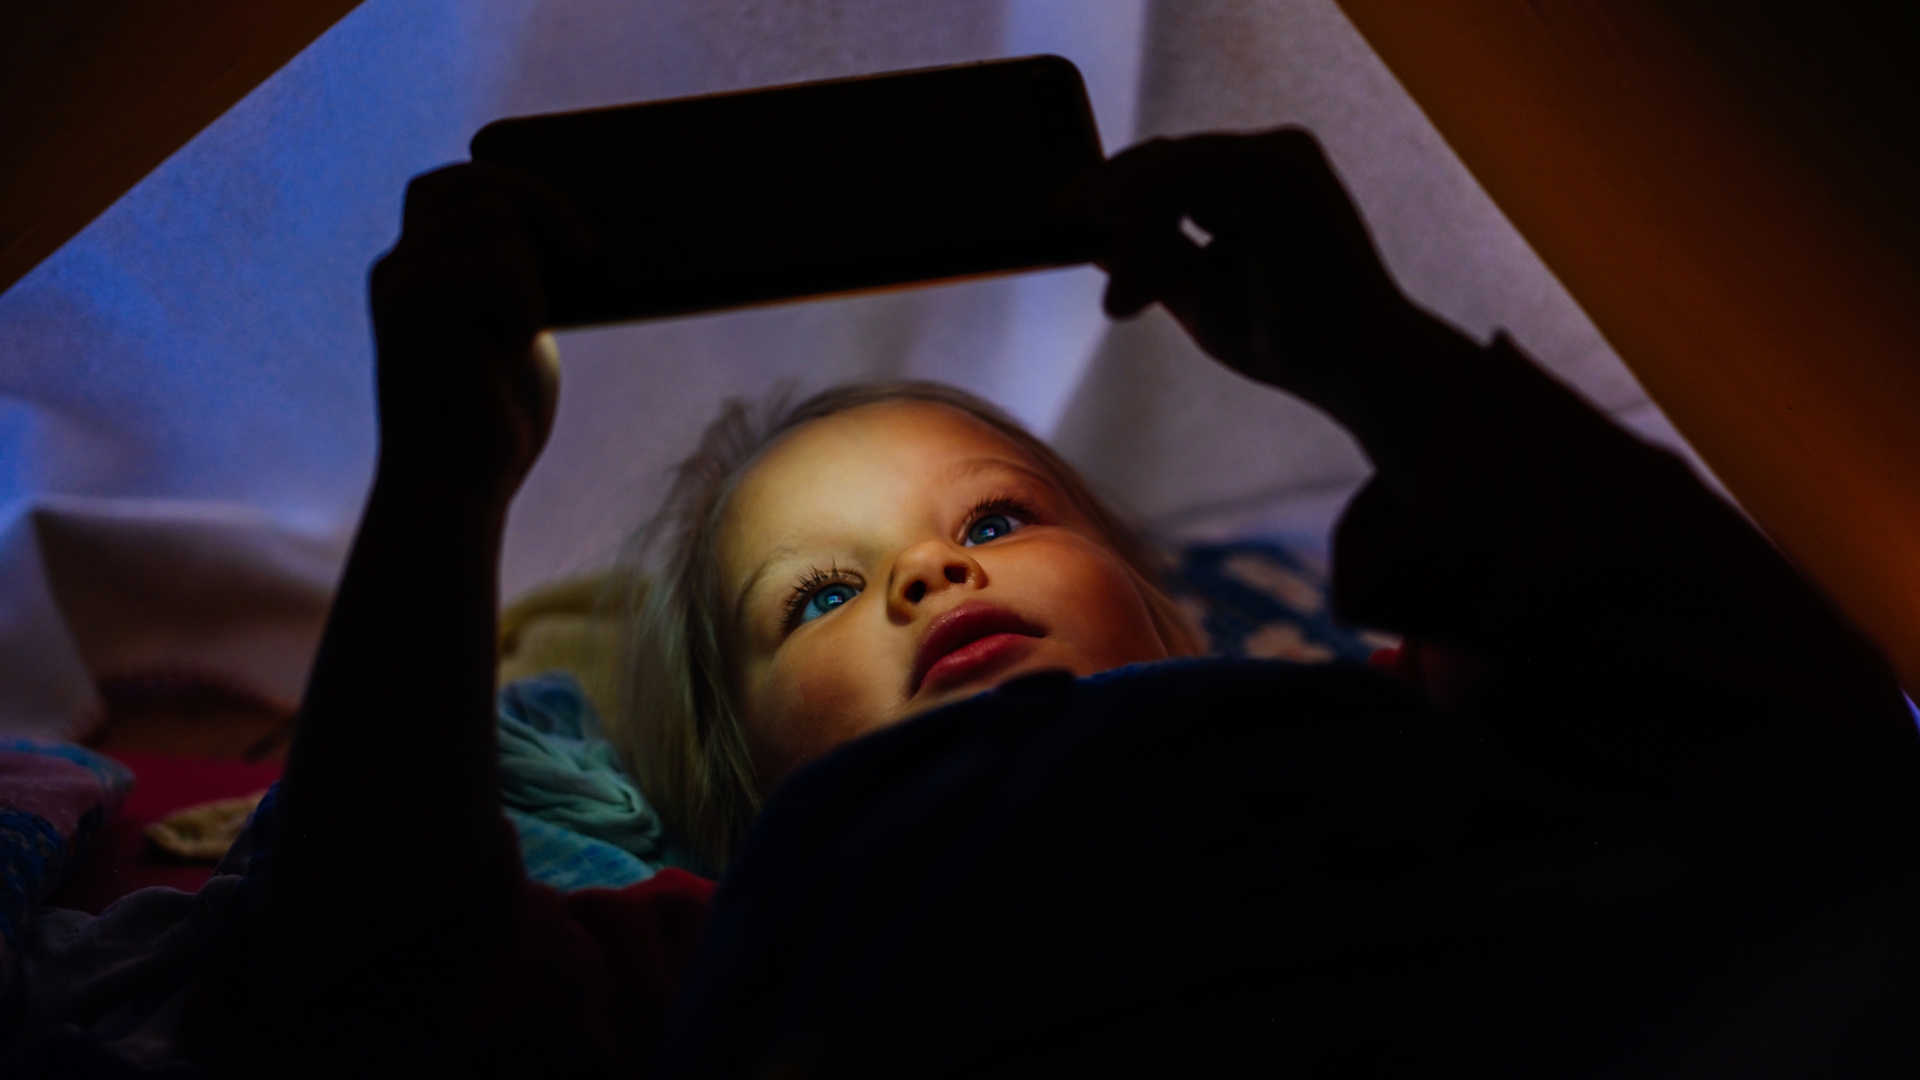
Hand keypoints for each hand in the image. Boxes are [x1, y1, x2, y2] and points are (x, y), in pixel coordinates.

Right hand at [368, 162, 594, 506]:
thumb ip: (527, 276)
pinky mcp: (413, 307)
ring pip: (494, 219)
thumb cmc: (497, 414)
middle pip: (473, 182)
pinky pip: (500, 266)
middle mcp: (399, 266)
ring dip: (533, 272)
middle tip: (589, 254)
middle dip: (541, 203)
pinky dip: (526, 304)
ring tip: (524, 335)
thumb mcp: (521, 329)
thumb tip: (590, 232)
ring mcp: (399, 282)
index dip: (519, 185)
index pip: (456, 183)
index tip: (576, 234)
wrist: (459, 484)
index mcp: (419, 267)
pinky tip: (512, 349)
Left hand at [1060, 129, 1427, 415]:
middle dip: (1108, 196)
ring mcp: (1278, 157)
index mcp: (1261, 180)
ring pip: (1167, 169)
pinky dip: (1145, 221)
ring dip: (1129, 231)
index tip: (1066, 214)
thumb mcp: (1197, 291)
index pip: (1172, 165)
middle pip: (1163, 157)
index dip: (1115, 186)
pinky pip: (1181, 173)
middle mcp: (1274, 156)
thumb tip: (1091, 239)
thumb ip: (1152, 259)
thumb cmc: (1285, 339)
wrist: (1349, 369)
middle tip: (1062, 219)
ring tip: (1120, 303)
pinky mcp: (1274, 170)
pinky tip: (1127, 271)